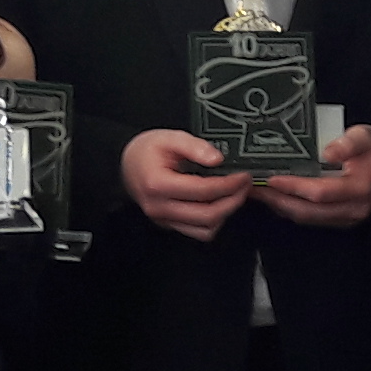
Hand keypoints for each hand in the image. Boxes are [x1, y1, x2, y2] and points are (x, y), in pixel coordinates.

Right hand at [123, 129, 253, 242]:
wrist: (126, 164)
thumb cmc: (146, 151)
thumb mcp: (169, 137)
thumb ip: (194, 146)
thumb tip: (217, 159)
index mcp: (158, 184)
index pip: (202, 191)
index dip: (228, 184)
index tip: (242, 176)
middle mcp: (160, 207)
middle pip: (207, 215)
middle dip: (232, 201)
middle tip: (245, 186)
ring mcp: (163, 219)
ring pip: (204, 229)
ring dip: (225, 214)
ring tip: (234, 195)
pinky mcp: (169, 225)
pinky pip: (197, 232)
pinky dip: (213, 221)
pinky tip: (219, 205)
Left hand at [250, 123, 370, 226]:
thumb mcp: (366, 137)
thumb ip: (348, 143)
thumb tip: (328, 152)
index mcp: (359, 189)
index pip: (320, 192)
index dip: (294, 187)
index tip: (272, 178)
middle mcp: (352, 209)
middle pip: (308, 211)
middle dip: (278, 200)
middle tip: (254, 188)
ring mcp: (345, 217)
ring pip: (306, 217)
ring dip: (280, 205)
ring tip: (258, 192)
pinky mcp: (337, 219)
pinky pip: (309, 217)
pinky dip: (289, 207)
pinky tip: (275, 196)